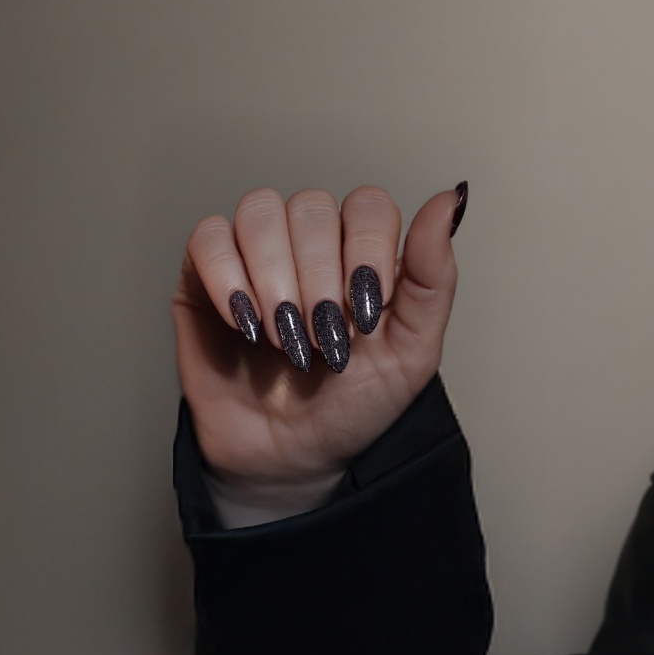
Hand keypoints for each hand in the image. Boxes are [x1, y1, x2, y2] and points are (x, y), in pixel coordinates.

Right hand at [172, 183, 464, 504]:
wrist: (295, 456)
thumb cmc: (356, 404)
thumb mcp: (414, 349)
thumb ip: (433, 274)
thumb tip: (451, 198)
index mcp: (365, 250)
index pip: (368, 204)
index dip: (367, 251)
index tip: (366, 313)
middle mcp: (310, 240)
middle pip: (311, 207)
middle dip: (318, 278)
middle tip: (323, 339)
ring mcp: (255, 252)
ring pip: (259, 211)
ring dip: (275, 277)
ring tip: (284, 337)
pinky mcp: (202, 274)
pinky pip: (207, 238)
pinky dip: (227, 279)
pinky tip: (246, 324)